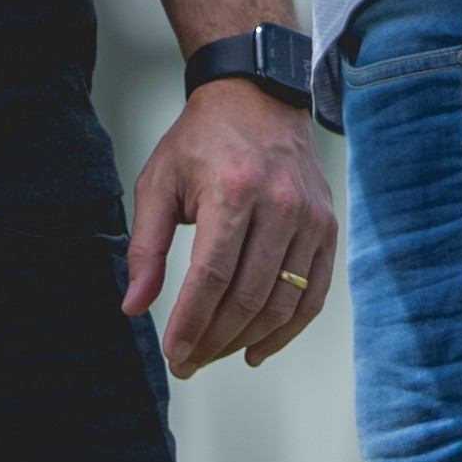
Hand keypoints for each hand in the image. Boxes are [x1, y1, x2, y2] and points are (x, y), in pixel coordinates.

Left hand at [126, 72, 335, 373]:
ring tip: (214, 354)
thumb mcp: (159, 182)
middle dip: (214, 339)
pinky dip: (287, 330)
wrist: (257, 100)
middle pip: (248, 296)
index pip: (212, 276)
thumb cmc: (202, 141)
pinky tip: (258, 348)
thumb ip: (146, 246)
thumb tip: (134, 306)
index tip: (175, 353)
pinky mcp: (326, 228)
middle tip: (188, 361)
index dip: (192, 322)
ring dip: (246, 339)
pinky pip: (313, 294)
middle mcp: (280, 205)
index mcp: (233, 191)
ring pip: (282, 302)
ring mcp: (310, 219)